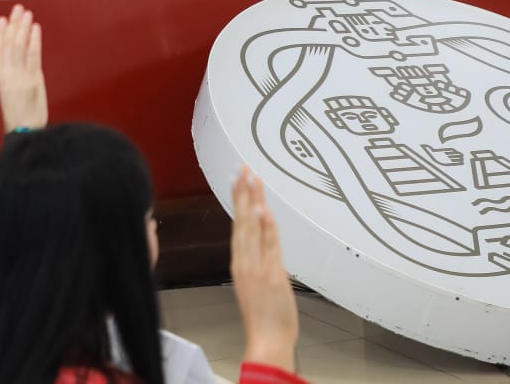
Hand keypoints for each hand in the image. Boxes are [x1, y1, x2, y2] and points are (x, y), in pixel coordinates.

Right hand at [0, 5, 45, 130]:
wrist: (24, 135)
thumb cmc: (20, 121)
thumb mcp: (11, 98)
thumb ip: (14, 81)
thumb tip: (19, 67)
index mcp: (2, 79)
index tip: (2, 20)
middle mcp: (8, 75)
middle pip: (8, 45)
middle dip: (13, 25)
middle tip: (17, 9)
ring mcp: (20, 77)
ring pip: (18, 47)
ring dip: (23, 28)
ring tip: (26, 14)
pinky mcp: (33, 80)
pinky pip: (32, 56)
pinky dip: (34, 41)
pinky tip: (35, 29)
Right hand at [231, 168, 296, 371]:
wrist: (267, 340)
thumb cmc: (264, 316)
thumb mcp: (257, 284)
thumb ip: (259, 261)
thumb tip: (264, 240)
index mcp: (240, 264)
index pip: (238, 225)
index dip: (239, 201)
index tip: (238, 179)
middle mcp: (245, 262)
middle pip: (243, 222)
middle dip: (243, 193)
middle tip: (243, 168)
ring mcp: (257, 268)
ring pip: (253, 229)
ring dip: (253, 202)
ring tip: (251, 178)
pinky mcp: (271, 275)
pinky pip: (268, 247)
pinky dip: (265, 229)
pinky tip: (262, 211)